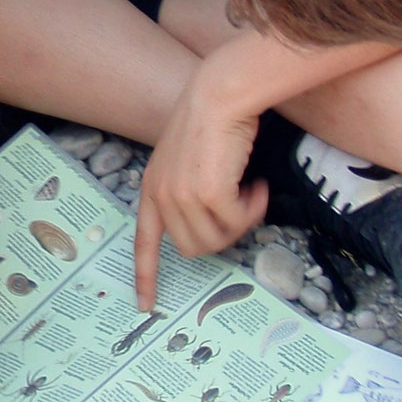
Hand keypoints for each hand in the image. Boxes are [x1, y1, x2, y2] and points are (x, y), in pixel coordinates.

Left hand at [132, 69, 267, 310]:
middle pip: (195, 248)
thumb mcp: (186, 162)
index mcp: (151, 190)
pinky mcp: (208, 193)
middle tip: (241, 209)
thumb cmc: (210, 122)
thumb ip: (188, 193)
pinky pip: (238, 221)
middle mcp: (162, 196)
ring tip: (250, 192)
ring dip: (242, 221)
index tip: (145, 305)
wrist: (219, 95)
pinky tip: (258, 184)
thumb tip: (213, 225)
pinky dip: (255, 207)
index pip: (144, 243)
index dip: (146, 276)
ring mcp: (182, 196)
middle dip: (223, 235)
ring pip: (218, 239)